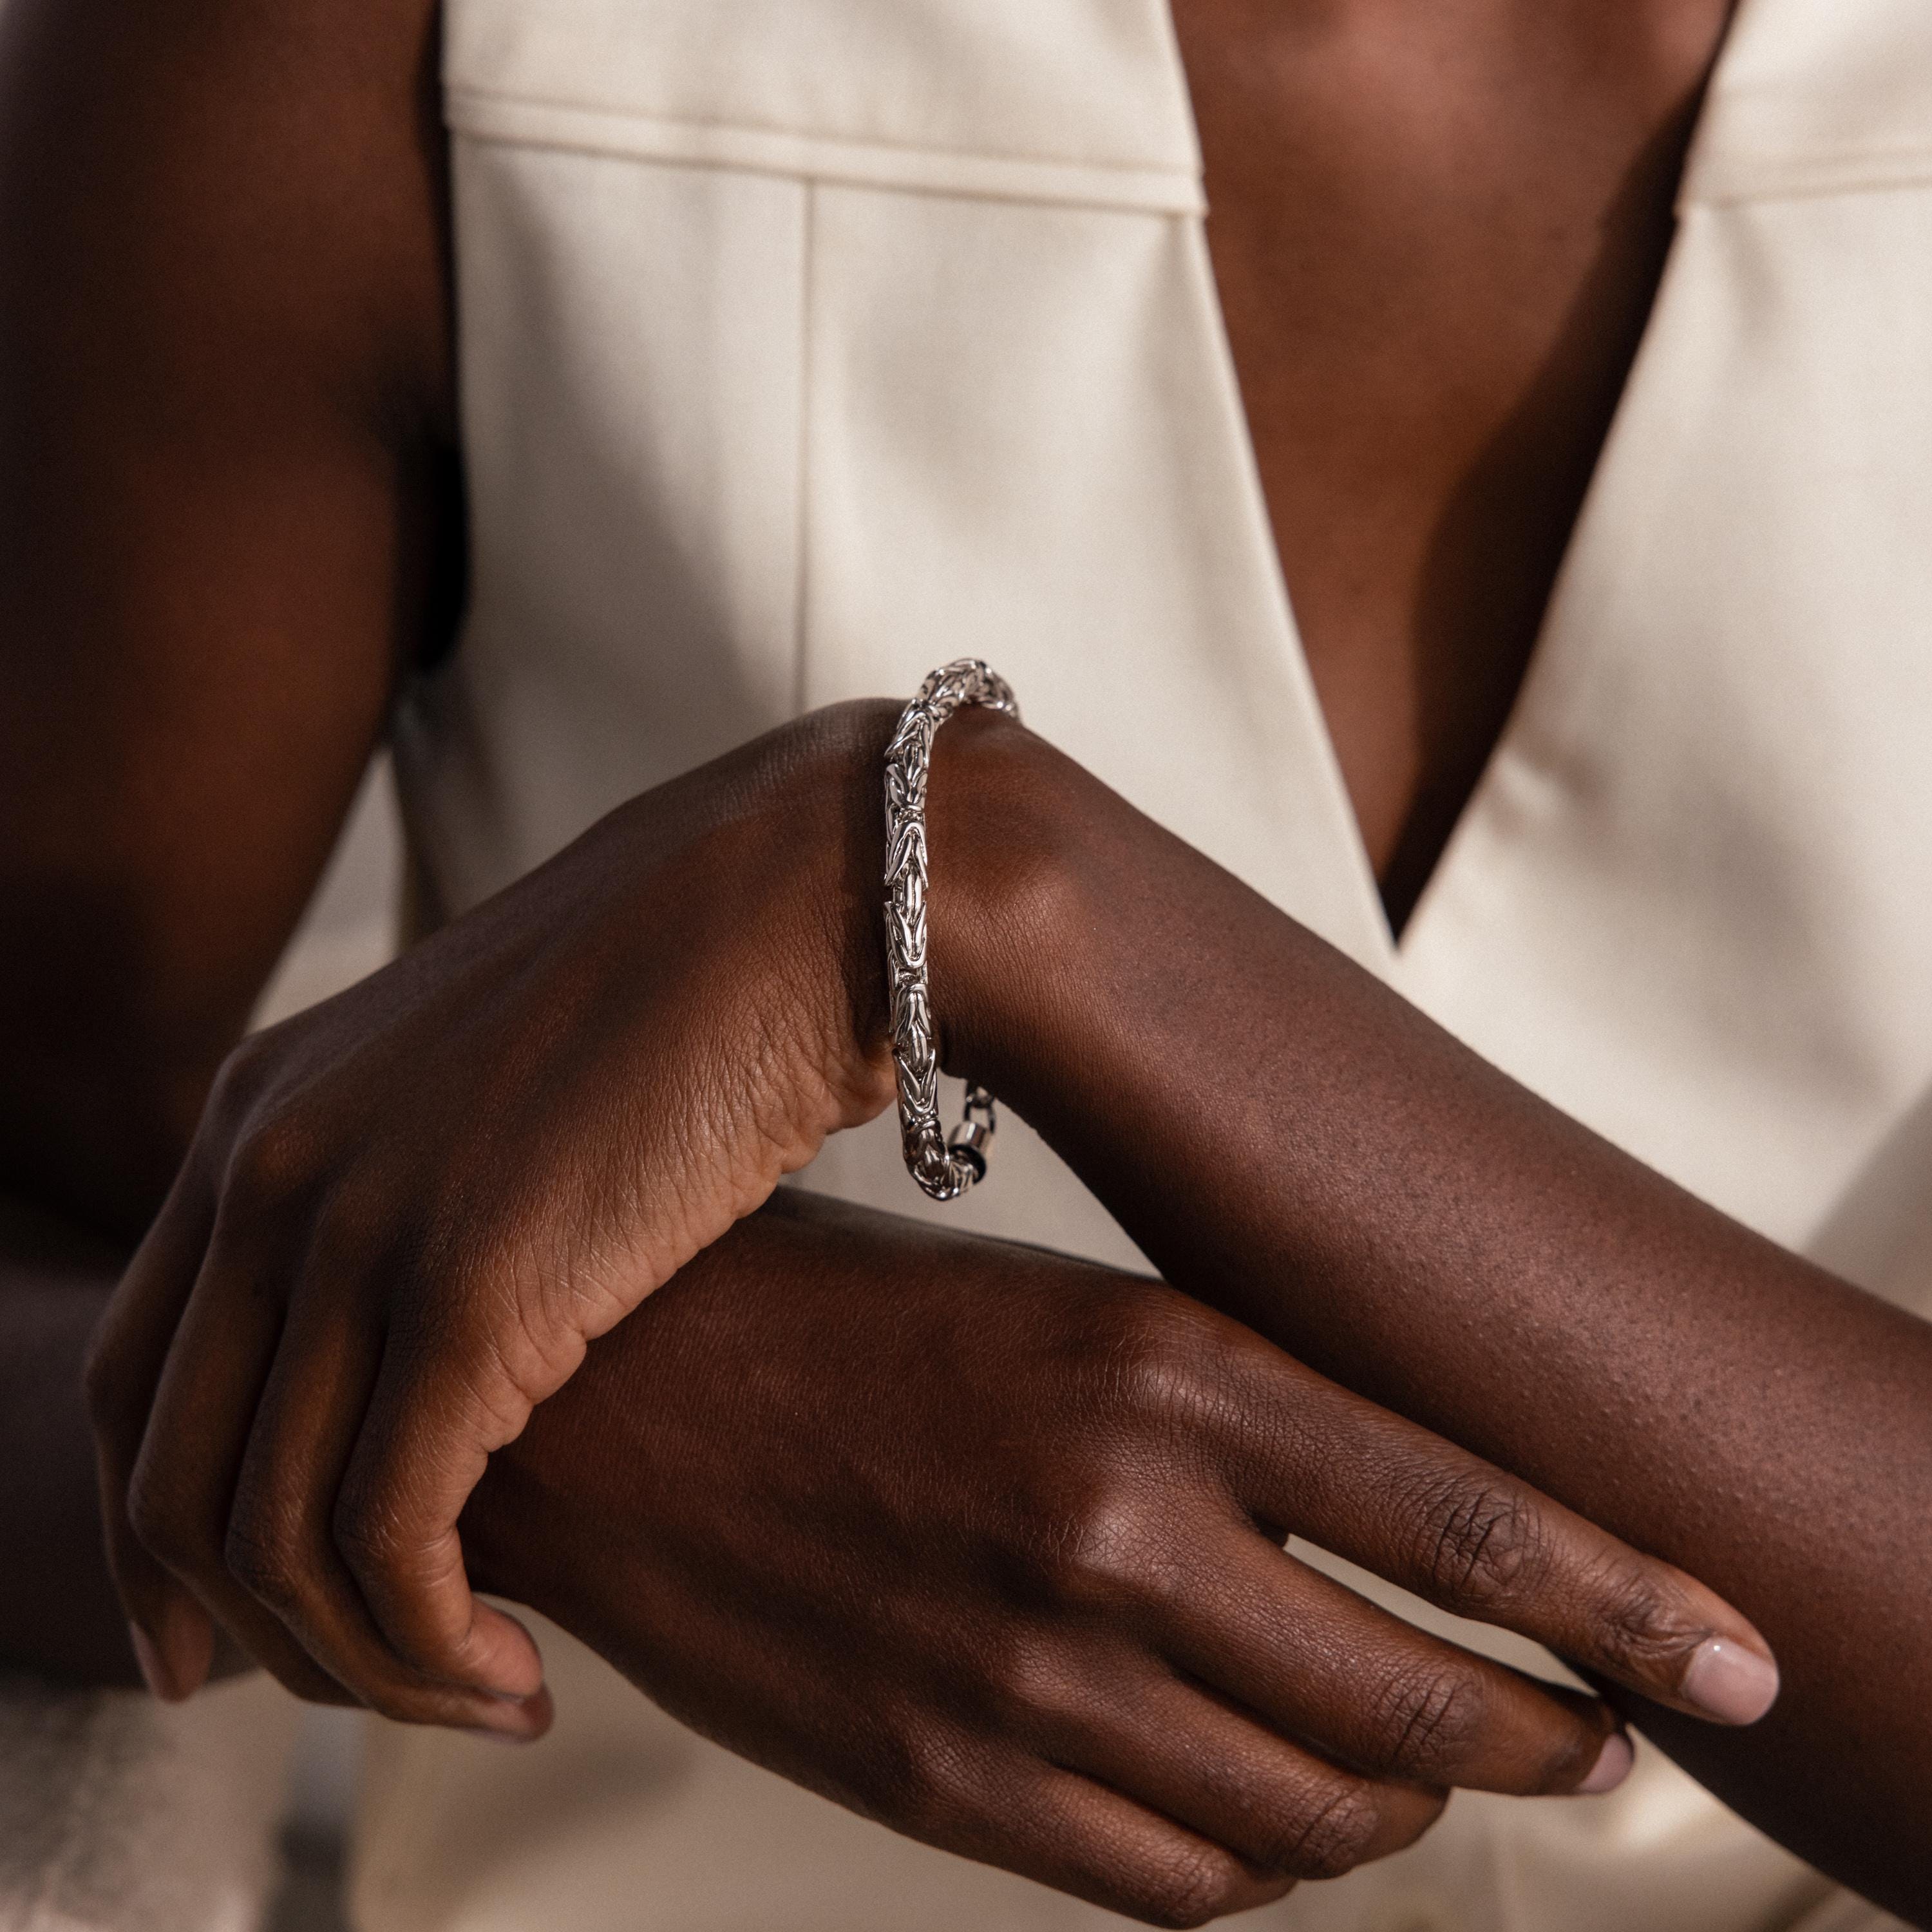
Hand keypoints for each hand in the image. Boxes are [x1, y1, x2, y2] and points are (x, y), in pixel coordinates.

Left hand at [85, 705, 907, 1733]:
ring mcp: (357, 1221)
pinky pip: (386, 1537)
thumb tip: (449, 1339)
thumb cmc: (700, 992)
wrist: (808, 891)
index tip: (218, 1642)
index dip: (155, 1536)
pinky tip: (513, 1670)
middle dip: (246, 1632)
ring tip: (480, 1696)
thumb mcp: (501, 1088)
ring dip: (360, 1662)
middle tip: (366, 1696)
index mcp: (262, 1112)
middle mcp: (268, 1166)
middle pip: (170, 1478)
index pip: (132, 1376)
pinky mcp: (469, 1287)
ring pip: (267, 1534)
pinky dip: (425, 1645)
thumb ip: (424, 1194)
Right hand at [465, 1192, 1774, 1925]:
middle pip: (1426, 1699)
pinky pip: (1181, 1883)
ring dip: (1406, 1803)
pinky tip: (1273, 1808)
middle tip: (1601, 1731)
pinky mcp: (950, 1785)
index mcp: (1162, 1364)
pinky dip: (1265, 1861)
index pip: (1475, 1519)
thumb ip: (1238, 1430)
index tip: (1744, 1657)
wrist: (618, 1406)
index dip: (1638, 1603)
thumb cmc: (852, 1318)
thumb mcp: (1070, 1312)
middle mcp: (1119, 1530)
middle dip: (1550, 1732)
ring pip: (1317, 1812)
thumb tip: (1406, 1548)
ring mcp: (1032, 1676)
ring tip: (1429, 1762)